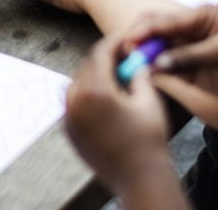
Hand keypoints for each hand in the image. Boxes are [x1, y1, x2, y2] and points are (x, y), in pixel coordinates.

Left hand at [65, 32, 179, 199]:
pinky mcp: (68, 130)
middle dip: (104, 58)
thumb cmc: (149, 141)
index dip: (113, 42)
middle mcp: (75, 101)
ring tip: (115, 76)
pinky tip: (104, 96)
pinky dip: (85, 93)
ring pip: (76, 82)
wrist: (139, 179)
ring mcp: (68, 117)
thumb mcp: (149, 101)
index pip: (100, 54)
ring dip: (93, 74)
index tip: (124, 37)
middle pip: (86, 66)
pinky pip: (72, 101)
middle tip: (123, 55)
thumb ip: (139, 73)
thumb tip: (134, 57)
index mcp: (95, 91)